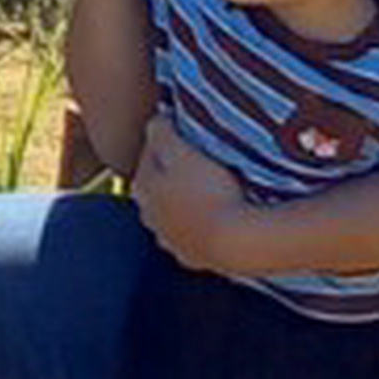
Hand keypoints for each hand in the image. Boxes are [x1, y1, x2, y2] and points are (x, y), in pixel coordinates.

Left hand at [130, 119, 256, 273]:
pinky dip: (202, 225)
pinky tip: (218, 217)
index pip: (148, 156)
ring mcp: (171, 241)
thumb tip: (154, 120)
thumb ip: (161, 131)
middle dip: (174, 173)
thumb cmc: (208, 191)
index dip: (166, 140)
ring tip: (212, 189)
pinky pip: (195, 235)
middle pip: (160, 187)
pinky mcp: (193, 258)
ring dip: (187, 201)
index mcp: (143, 188)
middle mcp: (150, 218)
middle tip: (201, 160)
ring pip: (175, 214)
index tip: (185, 132)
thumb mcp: (181, 151)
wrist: (236, 241)